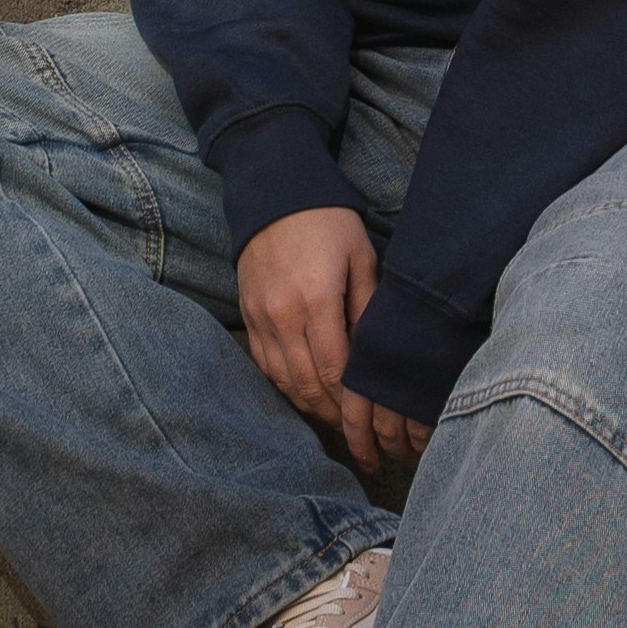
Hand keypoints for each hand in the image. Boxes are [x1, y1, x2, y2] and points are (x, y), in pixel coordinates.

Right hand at [237, 207, 424, 484]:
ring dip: (311, 405)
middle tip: (359, 435)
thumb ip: (369, 308)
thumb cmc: (328, 223)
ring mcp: (260, 317)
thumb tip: (379, 356)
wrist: (273, 192)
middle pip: (309, 386)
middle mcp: (283, 315)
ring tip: (336, 419)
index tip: (373, 422)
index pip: (335, 372)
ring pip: (284, 381)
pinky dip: (286, 385)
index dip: (353, 404)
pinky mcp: (247, 314)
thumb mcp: (362, 258)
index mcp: (317, 301)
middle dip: (335, 415)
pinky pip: (265, 365)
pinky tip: (306, 393)